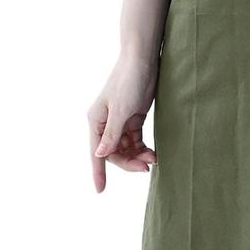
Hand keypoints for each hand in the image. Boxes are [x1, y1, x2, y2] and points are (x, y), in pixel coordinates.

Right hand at [87, 54, 158, 192]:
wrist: (143, 59)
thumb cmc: (129, 81)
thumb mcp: (121, 110)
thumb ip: (111, 134)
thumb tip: (100, 155)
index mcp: (96, 121)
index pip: (97, 152)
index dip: (99, 171)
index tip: (100, 190)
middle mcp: (105, 123)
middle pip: (114, 152)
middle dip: (129, 162)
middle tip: (146, 167)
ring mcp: (120, 121)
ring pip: (126, 148)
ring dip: (138, 156)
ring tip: (154, 158)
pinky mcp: (133, 117)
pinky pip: (136, 140)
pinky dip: (143, 147)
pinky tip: (153, 152)